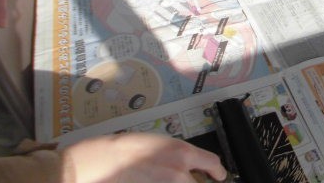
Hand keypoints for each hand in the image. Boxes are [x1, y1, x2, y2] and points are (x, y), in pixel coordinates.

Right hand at [62, 133, 226, 182]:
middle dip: (198, 182)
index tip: (219, 176)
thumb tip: (191, 167)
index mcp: (183, 153)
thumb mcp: (160, 145)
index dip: (218, 172)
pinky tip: (155, 182)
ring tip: (164, 178)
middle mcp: (180, 172)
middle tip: (192, 179)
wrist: (104, 162)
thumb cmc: (128, 148)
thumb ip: (180, 157)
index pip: (214, 164)